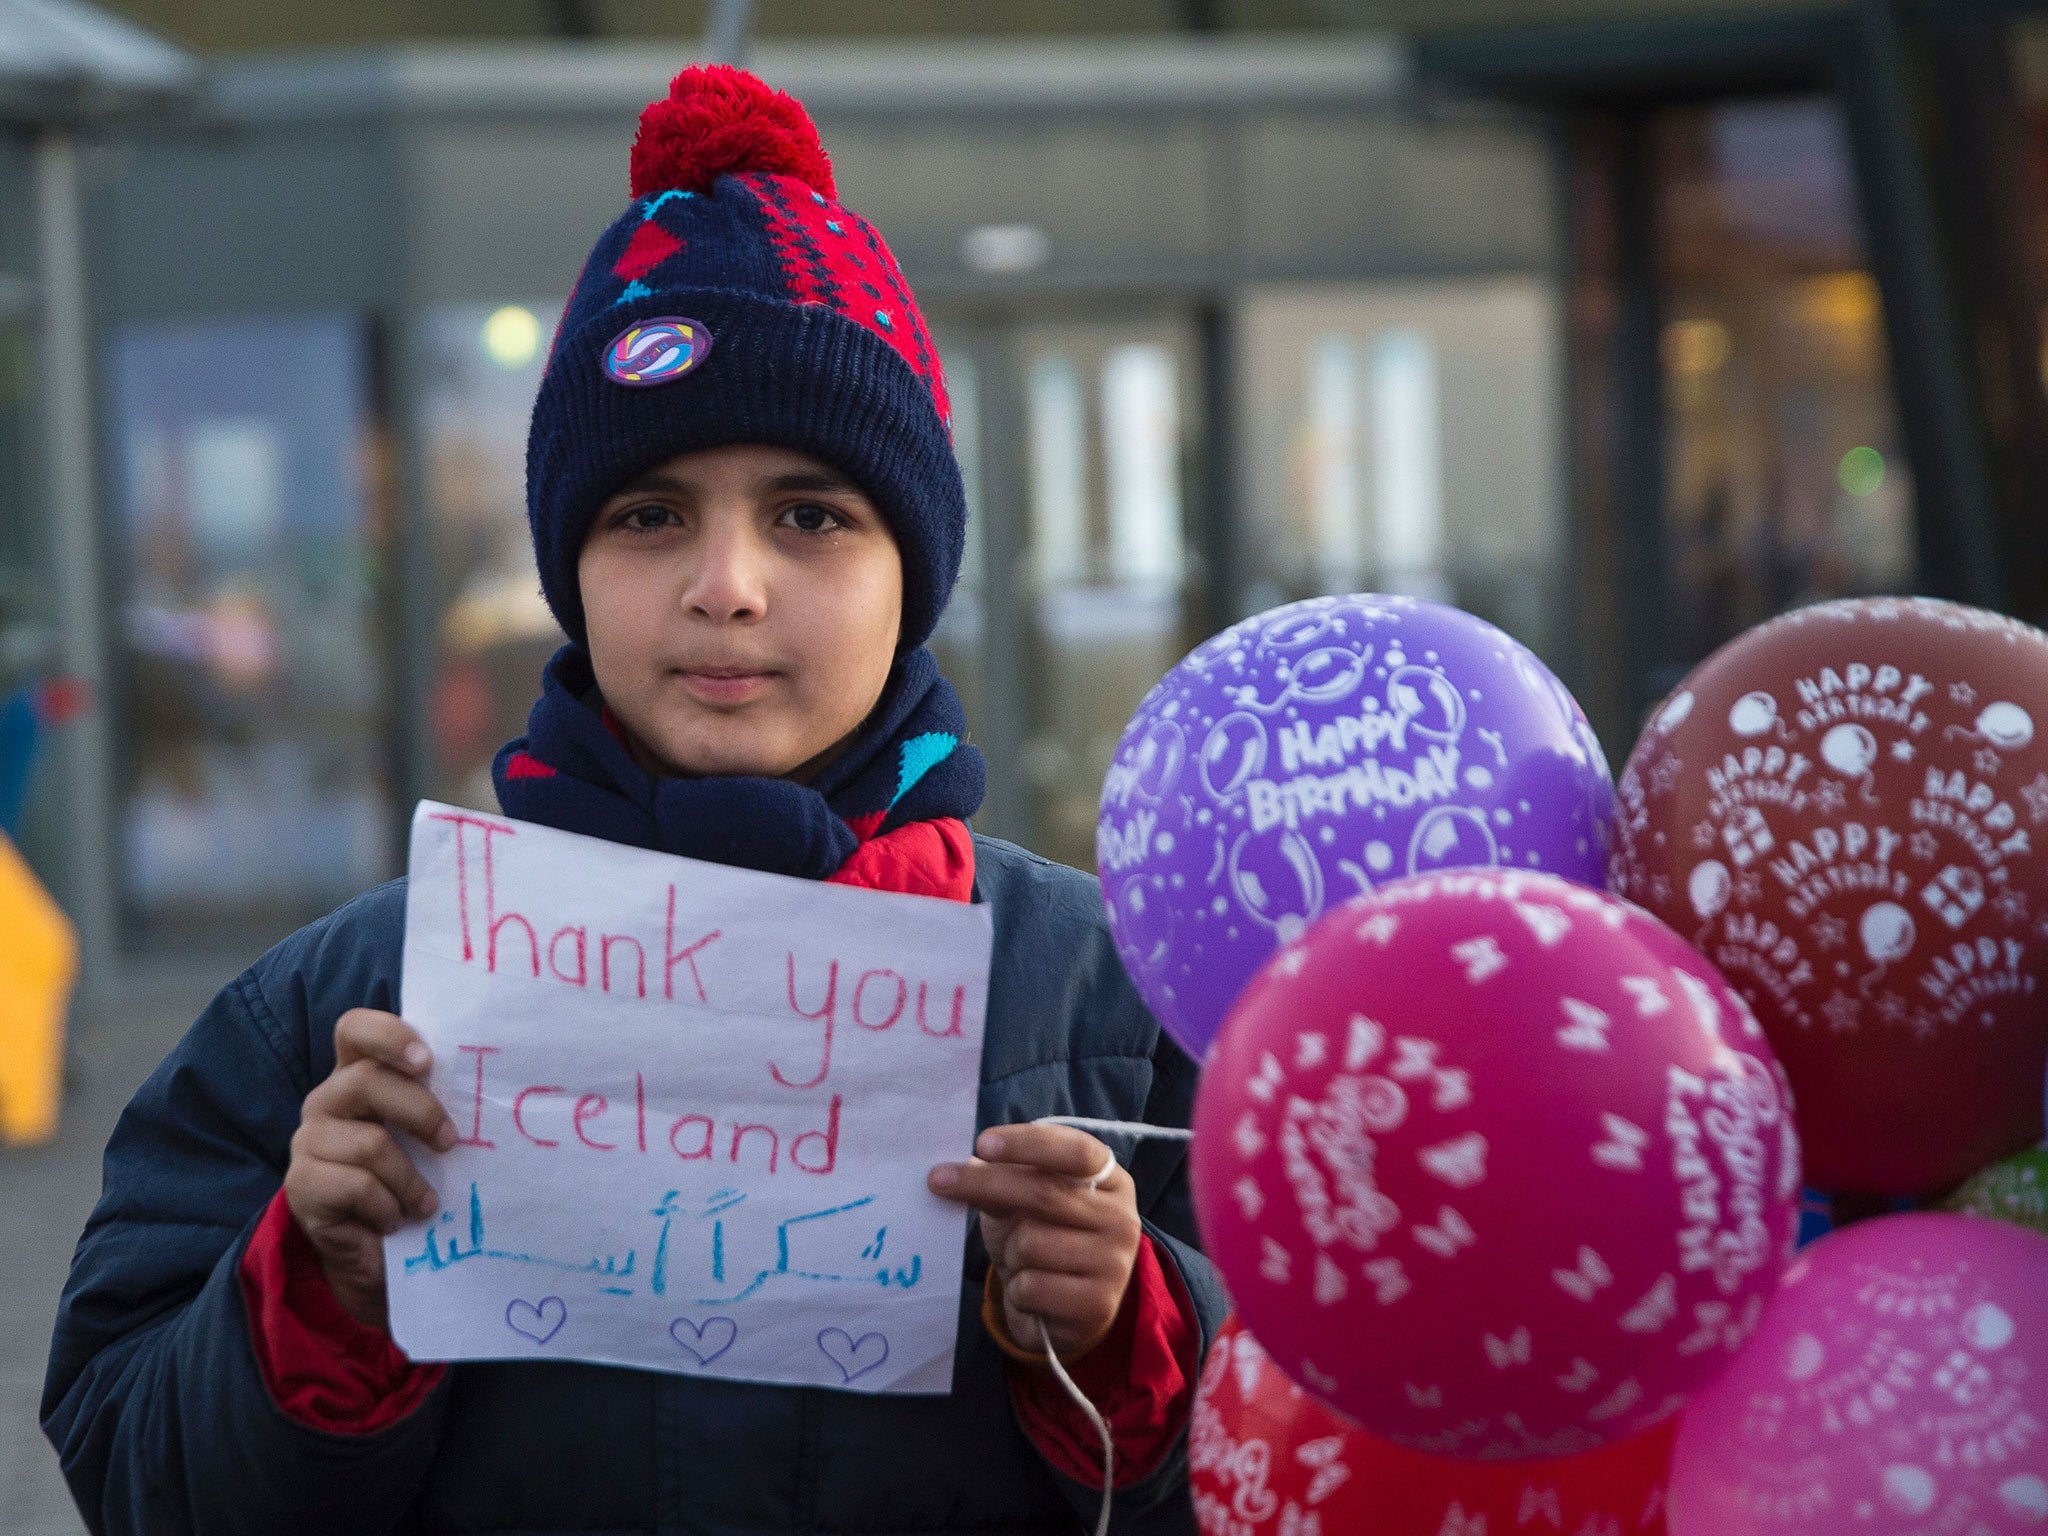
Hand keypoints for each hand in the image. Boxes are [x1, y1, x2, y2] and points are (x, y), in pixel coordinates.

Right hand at [284, 1008, 456, 1330]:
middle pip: (366, 1081)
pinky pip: (357, 1187)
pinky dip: (388, 1207)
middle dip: (420, 1112)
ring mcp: (308, 1141)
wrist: (375, 1251)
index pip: (354, 1029)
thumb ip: (439, 1103)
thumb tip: (492, 1091)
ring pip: (370, 1143)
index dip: (388, 1035)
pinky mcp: (302, 1185)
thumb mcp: (425, 1136)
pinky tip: (395, 1220)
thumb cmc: (411, 1178)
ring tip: (427, 1203)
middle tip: (451, 1142)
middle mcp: (327, 1100)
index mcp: (357, 1074)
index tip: (427, 1061)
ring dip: (410, 1180)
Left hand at [928, 1123, 1141, 1359]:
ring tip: (1023, 1262)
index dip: (1028, 1144)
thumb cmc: (1042, 1240)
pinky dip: (1018, 1289)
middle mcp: (1122, 1218)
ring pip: (1032, 1243)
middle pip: (1044, 1192)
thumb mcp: (1022, 1203)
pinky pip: (1032, 1286)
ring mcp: (1115, 1263)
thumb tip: (955, 1167)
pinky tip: (1031, 1292)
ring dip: (1011, 1253)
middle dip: (984, 1184)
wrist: (1060, 1311)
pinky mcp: (1098, 1305)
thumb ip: (1002, 1179)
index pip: (1075, 1151)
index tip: (982, 1144)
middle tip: (937, 1179)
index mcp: (1111, 1181)